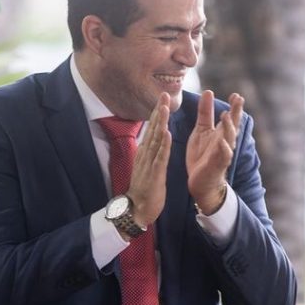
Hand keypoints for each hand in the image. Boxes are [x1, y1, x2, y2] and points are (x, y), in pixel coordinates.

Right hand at [127, 94, 171, 226]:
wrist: (136, 209)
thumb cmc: (144, 189)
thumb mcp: (147, 166)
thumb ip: (150, 153)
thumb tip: (154, 140)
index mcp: (145, 153)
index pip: (152, 129)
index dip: (157, 113)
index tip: (163, 99)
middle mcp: (145, 155)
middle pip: (153, 129)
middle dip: (159, 111)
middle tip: (164, 94)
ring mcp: (149, 163)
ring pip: (156, 140)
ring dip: (161, 123)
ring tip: (165, 107)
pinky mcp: (154, 173)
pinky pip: (160, 157)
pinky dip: (164, 144)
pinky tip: (167, 133)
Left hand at [187, 91, 243, 211]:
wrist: (200, 181)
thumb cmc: (202, 155)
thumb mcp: (201, 130)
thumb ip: (205, 112)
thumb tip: (208, 92)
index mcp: (221, 132)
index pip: (230, 117)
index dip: (234, 106)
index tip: (236, 95)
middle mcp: (225, 141)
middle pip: (233, 125)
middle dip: (236, 112)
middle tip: (238, 99)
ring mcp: (223, 153)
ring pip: (229, 139)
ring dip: (228, 127)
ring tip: (226, 115)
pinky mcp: (217, 165)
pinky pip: (223, 156)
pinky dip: (224, 149)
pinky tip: (222, 142)